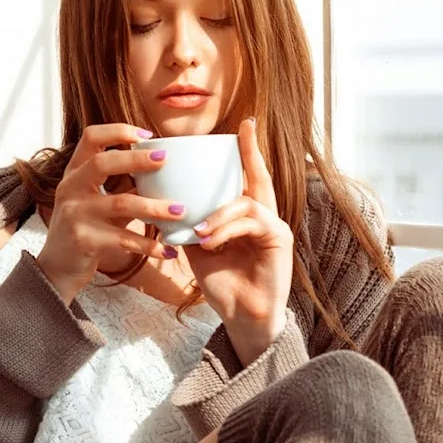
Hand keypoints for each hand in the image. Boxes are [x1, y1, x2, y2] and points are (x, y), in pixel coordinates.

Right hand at [36, 124, 184, 304]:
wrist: (57, 268)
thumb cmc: (85, 229)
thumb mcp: (100, 201)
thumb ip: (124, 186)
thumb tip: (164, 171)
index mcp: (75, 172)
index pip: (90, 137)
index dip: (118, 131)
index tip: (147, 135)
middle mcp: (70, 189)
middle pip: (102, 163)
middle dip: (137, 159)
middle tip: (165, 159)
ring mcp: (75, 214)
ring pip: (121, 203)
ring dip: (155, 207)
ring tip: (180, 210)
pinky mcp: (84, 240)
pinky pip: (124, 239)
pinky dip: (149, 245)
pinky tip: (167, 250)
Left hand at [185, 118, 293, 364]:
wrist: (241, 318)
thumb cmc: (222, 284)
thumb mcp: (199, 250)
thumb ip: (189, 225)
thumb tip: (163, 205)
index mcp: (245, 216)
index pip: (246, 178)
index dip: (246, 152)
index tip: (243, 124)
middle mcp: (264, 216)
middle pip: (259, 177)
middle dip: (251, 151)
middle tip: (244, 127)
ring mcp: (274, 226)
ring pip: (247, 202)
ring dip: (218, 214)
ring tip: (199, 232)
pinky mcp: (280, 240)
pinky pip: (252, 222)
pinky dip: (227, 229)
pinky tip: (210, 241)